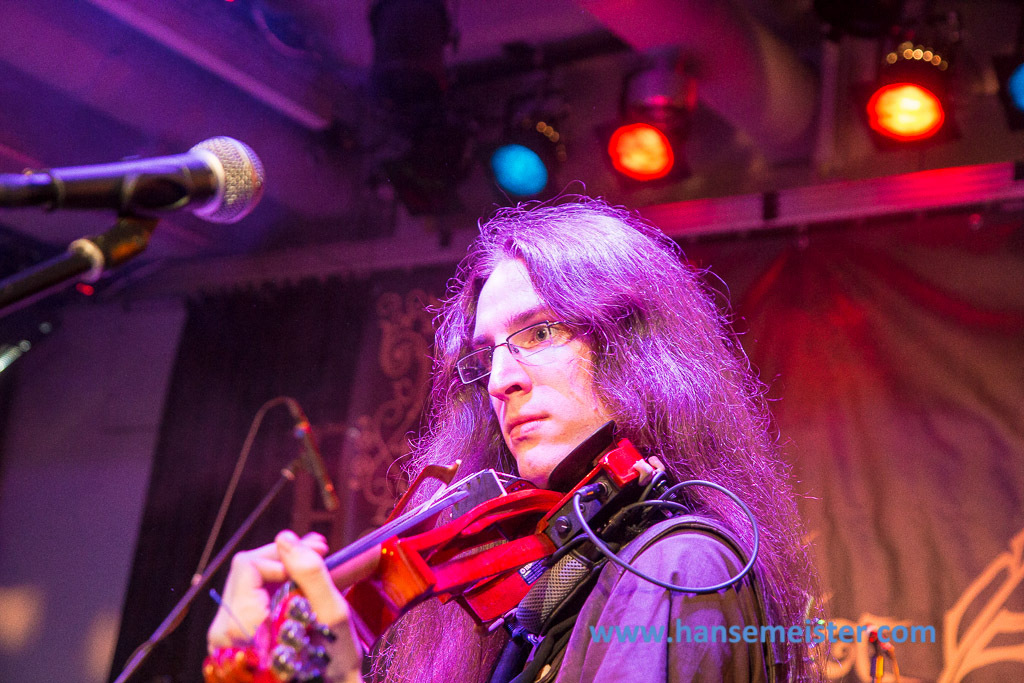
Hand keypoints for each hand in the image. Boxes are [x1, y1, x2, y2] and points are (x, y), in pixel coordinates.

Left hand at [208, 530, 373, 682]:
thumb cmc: (330, 667)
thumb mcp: (329, 616)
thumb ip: (308, 573)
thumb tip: (286, 538)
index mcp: (242, 626)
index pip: (249, 565)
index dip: (286, 554)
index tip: (318, 553)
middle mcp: (223, 634)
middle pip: (244, 572)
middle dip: (283, 559)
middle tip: (319, 552)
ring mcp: (223, 642)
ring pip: (246, 585)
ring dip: (280, 573)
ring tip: (312, 569)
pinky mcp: (231, 645)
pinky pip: (247, 603)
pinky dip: (273, 591)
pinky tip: (298, 589)